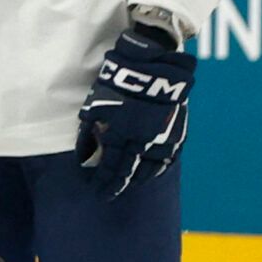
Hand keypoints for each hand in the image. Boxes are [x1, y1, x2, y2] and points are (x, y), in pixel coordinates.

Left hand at [75, 29, 195, 199]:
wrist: (153, 67)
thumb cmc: (117, 84)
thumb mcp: (94, 107)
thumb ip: (89, 133)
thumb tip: (84, 154)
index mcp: (119, 135)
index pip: (109, 167)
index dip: (103, 181)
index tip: (96, 191)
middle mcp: (142, 141)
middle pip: (129, 171)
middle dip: (117, 185)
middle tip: (109, 195)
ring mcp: (162, 137)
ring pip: (151, 168)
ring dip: (138, 179)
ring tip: (130, 185)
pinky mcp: (177, 131)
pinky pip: (169, 157)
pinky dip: (159, 168)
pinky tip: (154, 172)